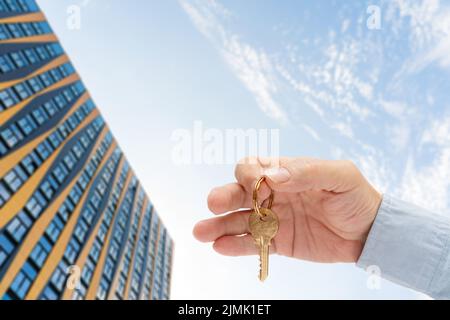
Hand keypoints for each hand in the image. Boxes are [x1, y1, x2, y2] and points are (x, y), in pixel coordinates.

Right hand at [193, 158, 382, 262]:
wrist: (370, 232)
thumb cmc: (356, 197)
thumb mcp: (339, 176)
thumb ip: (307, 171)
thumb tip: (273, 175)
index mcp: (285, 173)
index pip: (254, 168)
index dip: (248, 174)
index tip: (255, 183)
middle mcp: (273, 195)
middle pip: (239, 193)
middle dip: (224, 197)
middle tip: (214, 204)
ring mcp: (274, 219)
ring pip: (239, 220)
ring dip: (218, 225)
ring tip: (201, 233)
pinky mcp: (279, 242)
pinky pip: (253, 244)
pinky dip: (236, 245)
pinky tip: (221, 247)